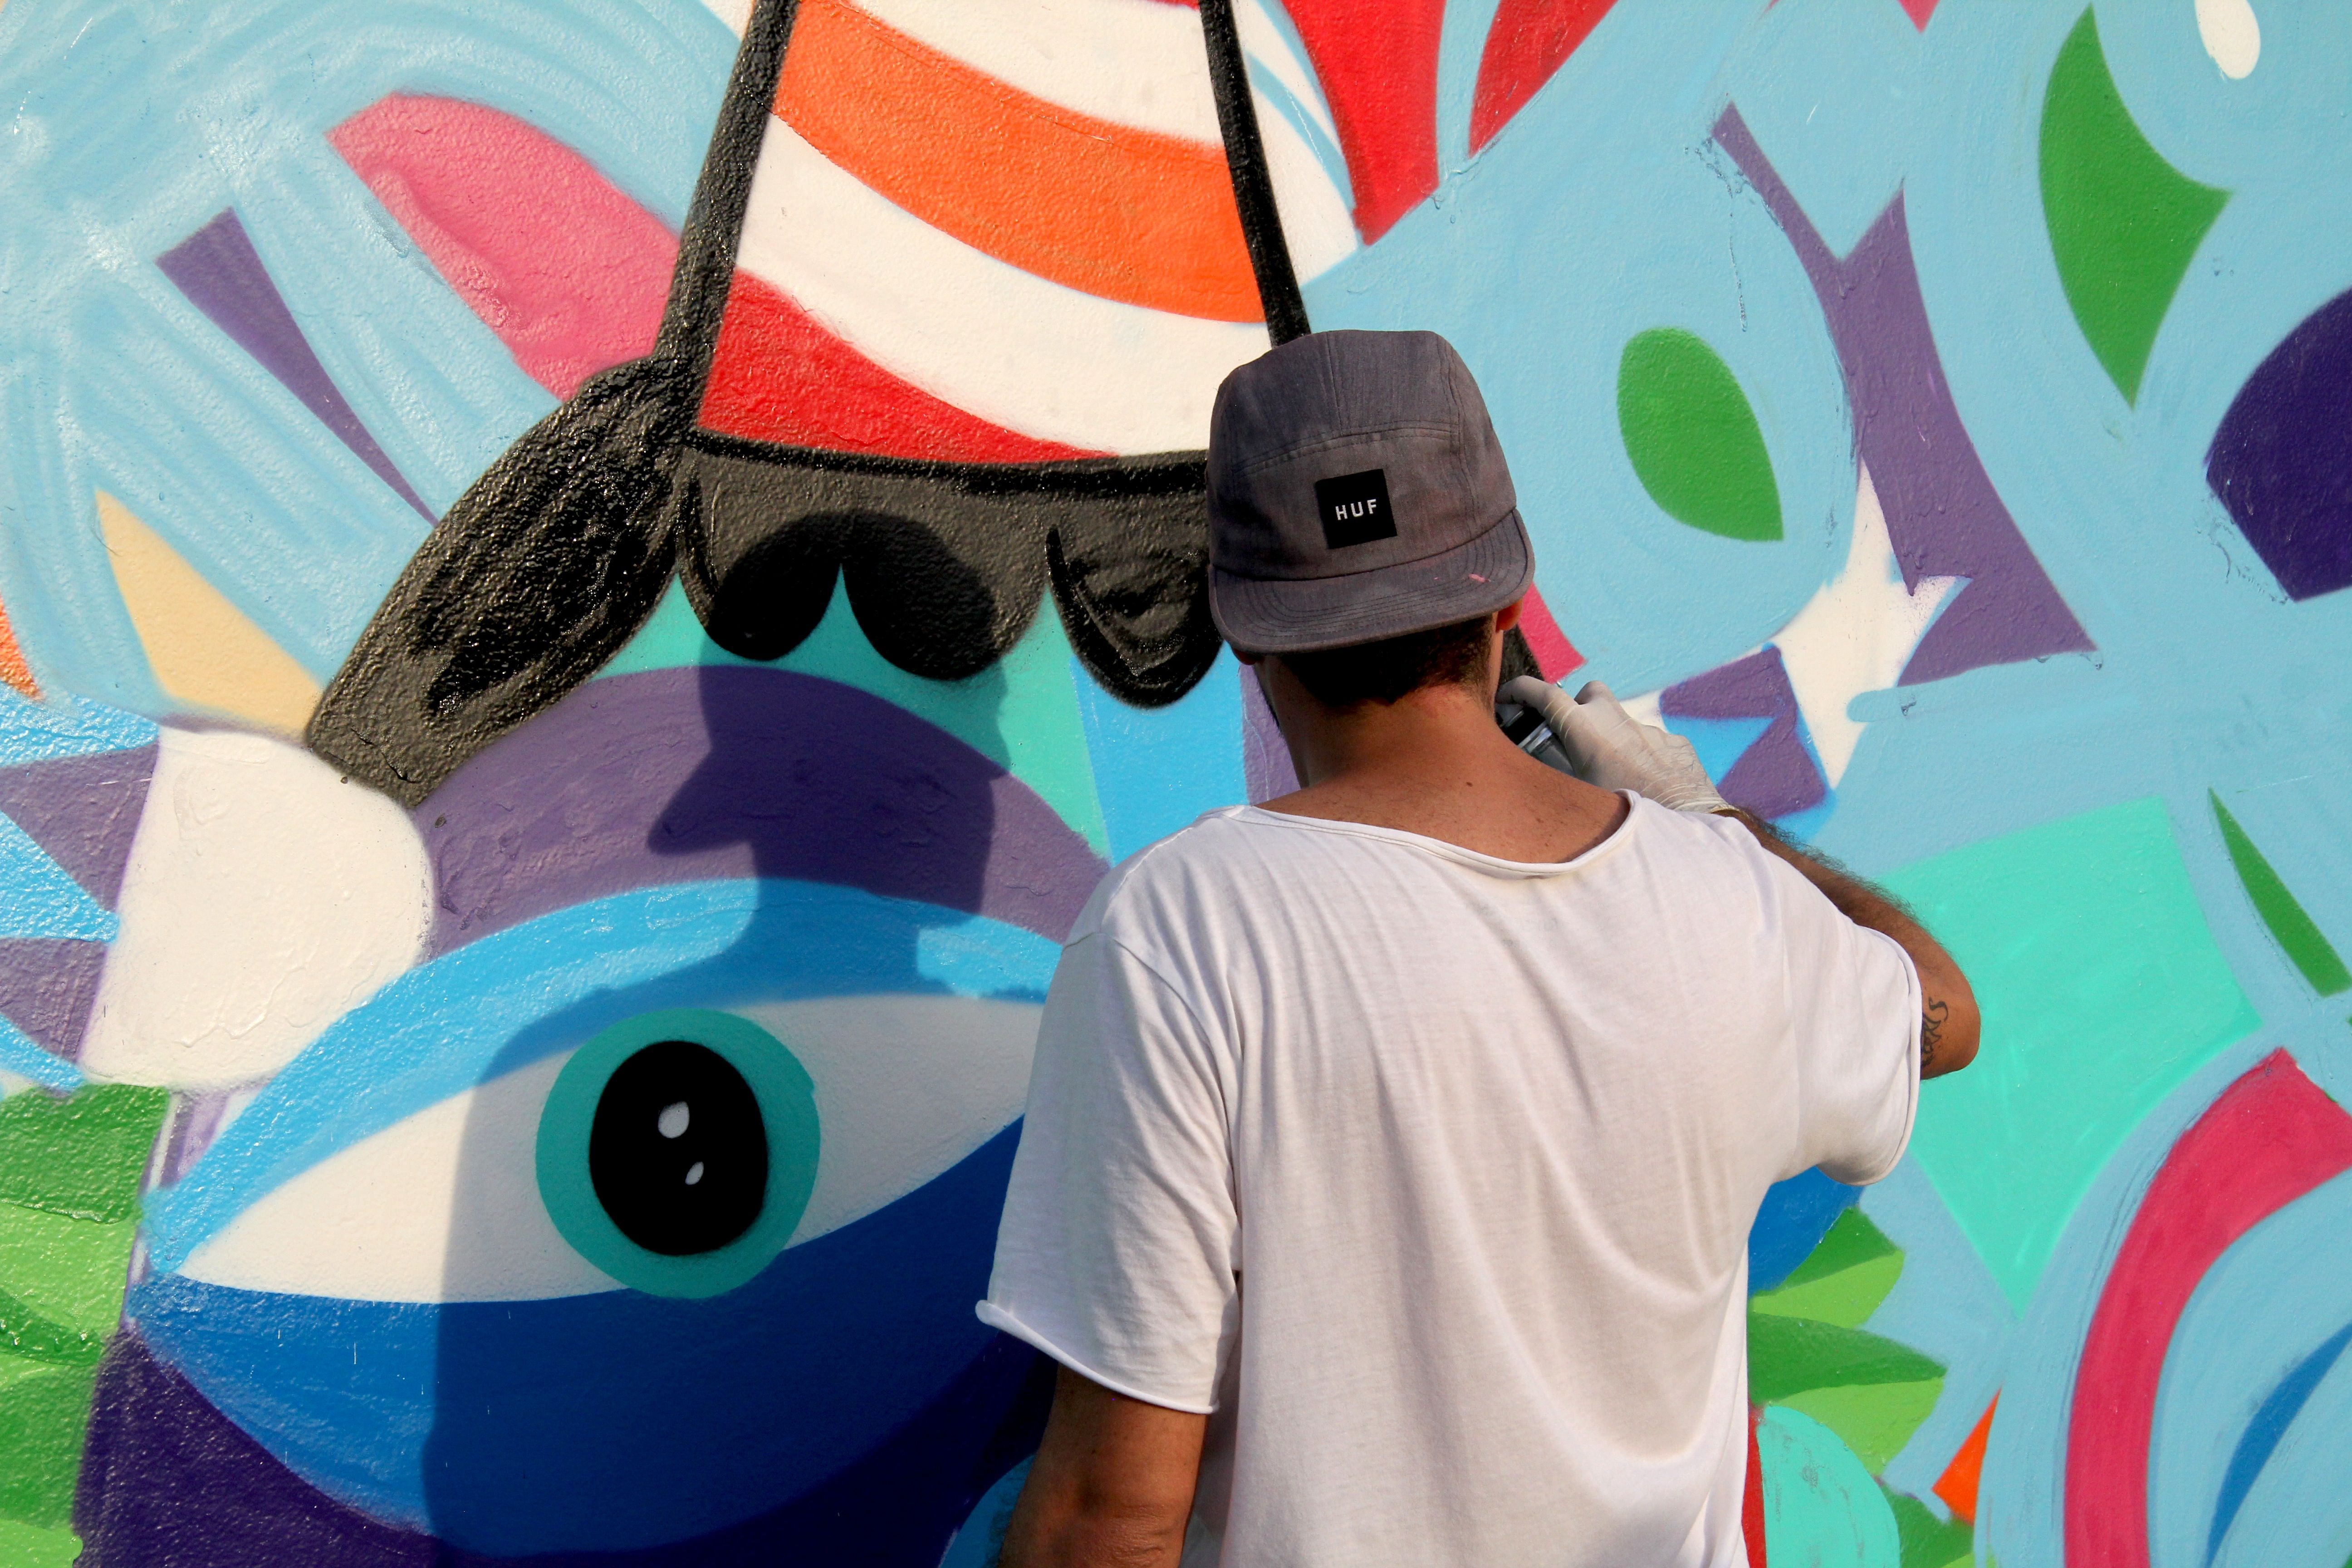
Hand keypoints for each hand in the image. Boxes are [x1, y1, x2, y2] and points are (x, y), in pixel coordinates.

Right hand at [1499, 677, 1730, 814]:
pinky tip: (1644, 787)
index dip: (1519, 691)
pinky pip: (1650, 743)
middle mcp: (1619, 721)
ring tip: (1611, 777)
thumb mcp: (1575, 800)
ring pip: (1622, 723)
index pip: (1544, 694)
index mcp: (1587, 731)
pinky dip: (1641, 758)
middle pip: (1588, 694)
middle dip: (1575, 708)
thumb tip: (1531, 770)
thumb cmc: (1625, 821)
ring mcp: (1651, 731)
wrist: (1688, 828)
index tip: (1506, 698)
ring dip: (1610, 740)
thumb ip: (1552, 776)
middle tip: (1569, 738)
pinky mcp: (1676, 744)